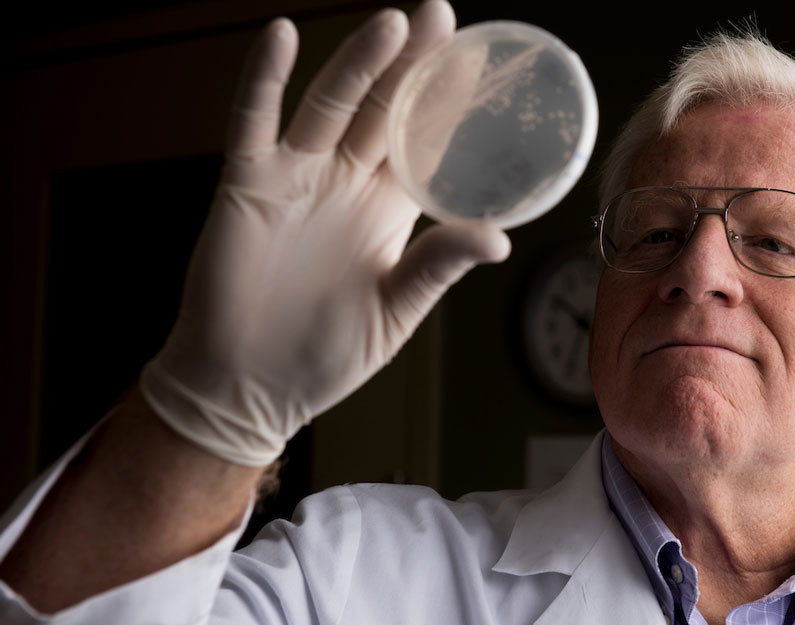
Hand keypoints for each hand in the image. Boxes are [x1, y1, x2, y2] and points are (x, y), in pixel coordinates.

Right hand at [141, 1, 509, 465]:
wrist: (248, 387)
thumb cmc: (324, 355)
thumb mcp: (394, 311)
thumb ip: (438, 266)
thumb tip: (499, 239)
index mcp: (387, 210)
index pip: (424, 144)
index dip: (447, 105)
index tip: (480, 63)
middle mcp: (345, 182)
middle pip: (383, 110)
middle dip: (411, 65)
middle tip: (441, 17)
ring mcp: (295, 178)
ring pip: (330, 105)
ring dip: (358, 64)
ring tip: (392, 25)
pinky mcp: (247, 185)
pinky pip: (253, 122)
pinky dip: (263, 80)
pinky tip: (280, 36)